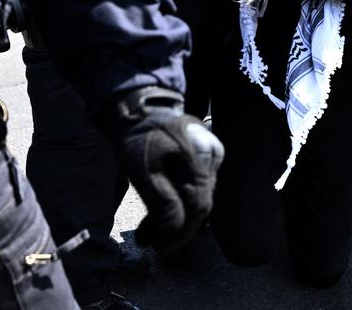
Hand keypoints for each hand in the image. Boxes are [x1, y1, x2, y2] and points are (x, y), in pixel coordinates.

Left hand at [108, 87, 223, 254]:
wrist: (137, 102)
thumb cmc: (137, 134)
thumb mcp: (142, 171)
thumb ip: (162, 203)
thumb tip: (173, 233)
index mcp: (201, 157)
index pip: (198, 207)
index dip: (180, 234)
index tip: (161, 249)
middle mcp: (213, 154)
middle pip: (200, 203)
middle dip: (177, 228)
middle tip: (154, 244)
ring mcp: (211, 152)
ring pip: (198, 196)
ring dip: (177, 216)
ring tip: (151, 231)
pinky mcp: (204, 153)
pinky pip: (195, 184)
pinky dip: (179, 200)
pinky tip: (160, 211)